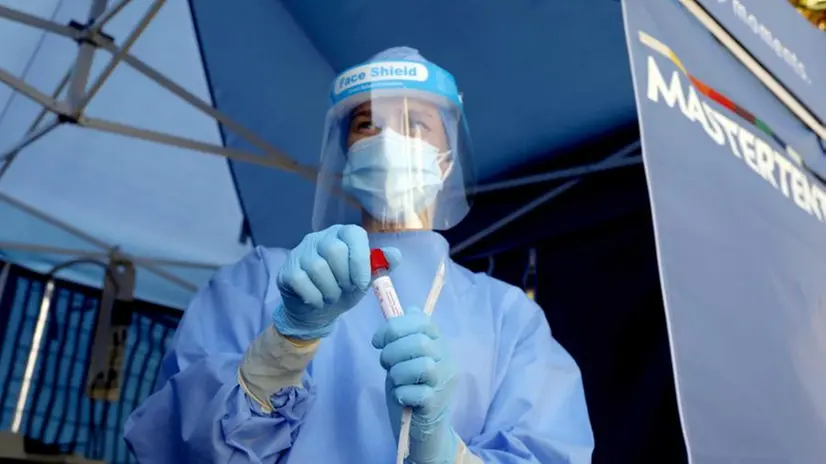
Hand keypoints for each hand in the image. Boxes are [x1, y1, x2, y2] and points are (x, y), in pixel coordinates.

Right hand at [273, 224, 400, 339]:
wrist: (318, 311)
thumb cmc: (344, 289)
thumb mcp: (366, 279)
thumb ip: (381, 265)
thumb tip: (395, 255)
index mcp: (342, 235)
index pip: (353, 233)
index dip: (360, 259)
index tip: (362, 282)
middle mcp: (319, 238)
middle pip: (334, 249)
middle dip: (344, 277)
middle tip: (346, 289)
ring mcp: (300, 252)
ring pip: (317, 267)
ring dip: (330, 290)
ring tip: (332, 296)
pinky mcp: (286, 270)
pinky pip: (300, 280)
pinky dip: (314, 296)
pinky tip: (317, 301)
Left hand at [372, 307, 458, 463]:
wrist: (422, 430)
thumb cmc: (412, 389)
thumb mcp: (408, 358)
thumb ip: (408, 336)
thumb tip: (409, 308)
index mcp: (441, 344)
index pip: (423, 321)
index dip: (395, 327)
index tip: (378, 341)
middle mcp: (448, 360)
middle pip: (419, 342)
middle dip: (392, 351)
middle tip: (385, 364)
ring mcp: (444, 383)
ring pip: (421, 365)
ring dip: (397, 373)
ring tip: (395, 381)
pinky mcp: (436, 405)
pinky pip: (415, 391)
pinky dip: (401, 393)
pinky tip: (401, 397)